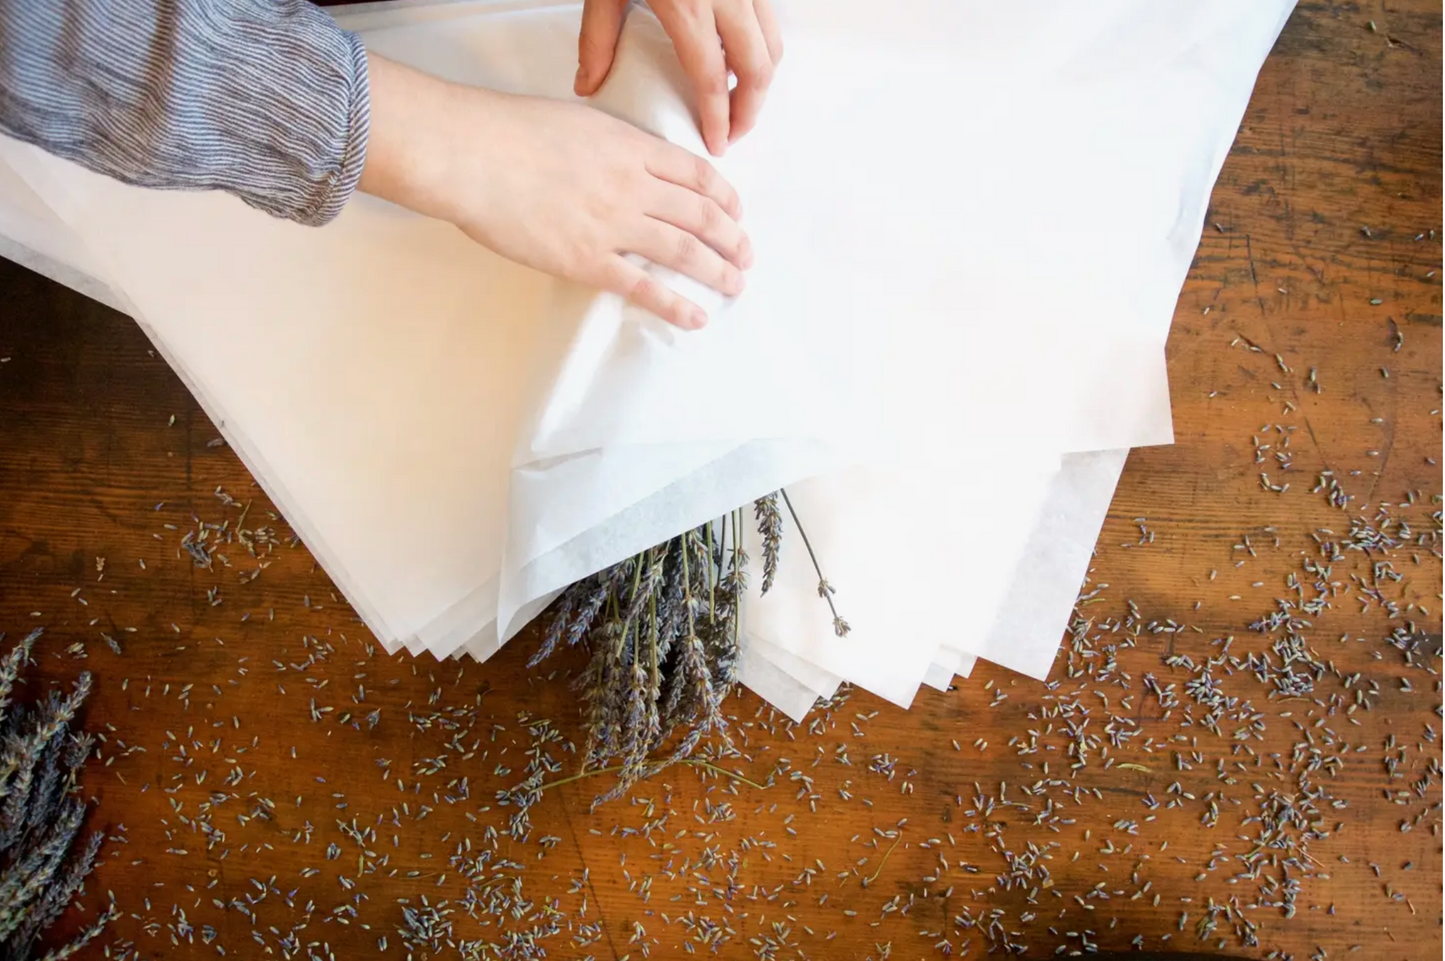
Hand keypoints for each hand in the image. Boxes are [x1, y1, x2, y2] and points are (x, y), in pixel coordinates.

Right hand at [359, 55, 750, 329]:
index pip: (695, 174)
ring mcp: (612, 225)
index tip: (736, 211)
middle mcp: (632, 186)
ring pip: (683, 251)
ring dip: (717, 271)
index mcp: (630, 148)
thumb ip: (609, 144)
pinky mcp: (587, 261)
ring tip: (735, 285)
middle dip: (732, 238)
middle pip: (700, 215)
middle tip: (746, 255)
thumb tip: (622, 159)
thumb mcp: (576, 123)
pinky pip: (644, 288)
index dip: (724, 196)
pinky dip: (676, 305)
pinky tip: (696, 317)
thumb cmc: (508, 132)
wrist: (471, 154)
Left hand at [574, 0, 783, 156]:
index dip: (718, 117)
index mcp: (688, 5)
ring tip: (739, 100)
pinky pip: (770, 17)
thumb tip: (588, 84)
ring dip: (762, 78)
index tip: (716, 143)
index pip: (713, 79)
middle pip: (758, 68)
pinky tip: (740, 55)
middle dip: (751, 109)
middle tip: (733, 132)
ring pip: (773, 42)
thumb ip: (597, 36)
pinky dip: (763, 44)